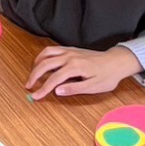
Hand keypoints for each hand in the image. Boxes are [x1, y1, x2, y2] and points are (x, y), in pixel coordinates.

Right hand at [25, 45, 142, 99]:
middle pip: (45, 64)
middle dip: (34, 75)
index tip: (35, 96)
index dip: (42, 89)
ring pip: (46, 53)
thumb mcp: (93, 87)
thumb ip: (74, 89)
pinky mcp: (70, 49)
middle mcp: (69, 56)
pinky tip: (42, 62)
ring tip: (32, 73)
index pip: (53, 79)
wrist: (116, 62)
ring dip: (36, 63)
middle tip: (28, 85)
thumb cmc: (107, 76)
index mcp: (75, 67)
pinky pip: (52, 49)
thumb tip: (57, 91)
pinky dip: (43, 55)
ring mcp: (69, 51)